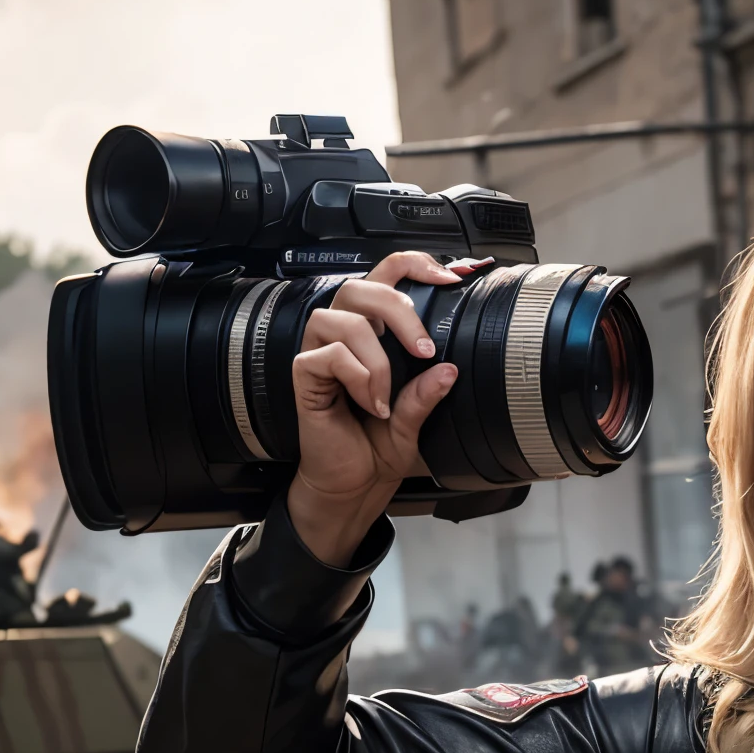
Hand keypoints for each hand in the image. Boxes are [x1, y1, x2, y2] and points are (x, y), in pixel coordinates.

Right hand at [285, 251, 464, 565]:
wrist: (353, 486)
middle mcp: (344, 335)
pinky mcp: (305, 372)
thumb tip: (448, 368)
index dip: (413, 266)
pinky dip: (357, 378)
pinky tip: (368, 404)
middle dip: (398, 311)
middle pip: (361, 286)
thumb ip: (427, 394)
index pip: (385, 278)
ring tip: (386, 399)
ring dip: (376, 359)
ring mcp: (321, 351)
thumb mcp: (413, 421)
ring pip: (344, 319)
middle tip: (424, 350)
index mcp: (372, 334)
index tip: (449, 279)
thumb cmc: (376, 448)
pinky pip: (329, 354)